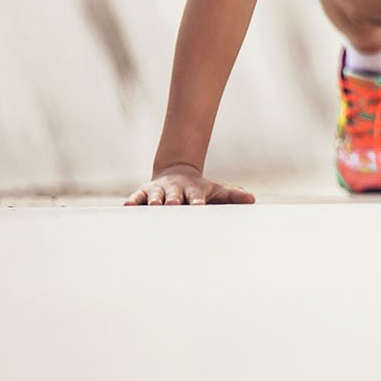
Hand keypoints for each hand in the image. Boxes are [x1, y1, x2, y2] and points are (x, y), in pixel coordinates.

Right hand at [125, 164, 255, 206]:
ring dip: (153, 201)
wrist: (177, 174)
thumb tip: (252, 199)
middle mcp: (174, 190)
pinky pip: (136, 197)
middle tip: (174, 206)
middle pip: (174, 195)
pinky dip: (133, 201)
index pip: (196, 195)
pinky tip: (128, 206)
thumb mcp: (217, 191)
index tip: (199, 205)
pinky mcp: (143, 193)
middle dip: (174, 200)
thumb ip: (233, 196)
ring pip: (154, 196)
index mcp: (192, 190)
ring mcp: (158, 191)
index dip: (197, 200)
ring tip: (152, 207)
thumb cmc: (200, 190)